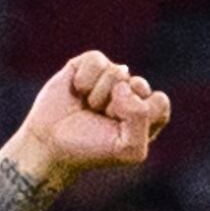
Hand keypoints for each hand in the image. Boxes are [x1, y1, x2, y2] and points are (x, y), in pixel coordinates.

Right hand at [9, 51, 171, 180]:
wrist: (49, 145)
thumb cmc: (90, 150)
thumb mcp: (128, 150)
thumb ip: (142, 118)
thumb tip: (123, 83)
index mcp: (146, 116)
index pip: (159, 102)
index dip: (139, 116)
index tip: (118, 130)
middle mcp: (131, 94)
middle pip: (140, 85)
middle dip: (118, 106)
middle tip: (101, 120)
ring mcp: (109, 78)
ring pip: (118, 72)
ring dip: (99, 95)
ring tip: (88, 109)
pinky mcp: (87, 65)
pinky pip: (97, 60)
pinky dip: (84, 79)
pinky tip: (77, 92)